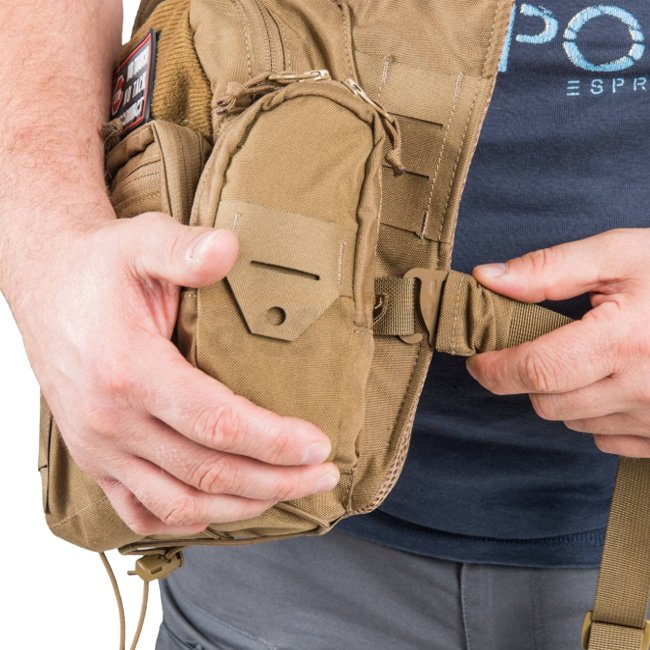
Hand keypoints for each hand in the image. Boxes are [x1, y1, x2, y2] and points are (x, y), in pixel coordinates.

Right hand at [14, 211, 338, 535]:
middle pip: (208, 472)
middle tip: (322, 475)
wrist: (46, 287)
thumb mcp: (140, 242)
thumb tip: (229, 248)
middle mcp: (112, 420)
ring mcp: (100, 447)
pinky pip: (139, 511)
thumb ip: (183, 249)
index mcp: (130, 370)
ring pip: (179, 503)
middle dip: (276, 481)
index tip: (318, 444)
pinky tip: (221, 508)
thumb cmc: (97, 268)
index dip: (275, 441)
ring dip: (241, 507)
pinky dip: (185, 519)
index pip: (218, 423)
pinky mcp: (94, 458)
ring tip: (287, 494)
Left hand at [466, 228, 649, 457]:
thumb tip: (488, 279)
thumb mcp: (621, 255)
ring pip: (572, 421)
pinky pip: (605, 439)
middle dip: (526, 376)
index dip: (494, 367)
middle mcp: (642, 388)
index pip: (535, 369)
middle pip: (546, 401)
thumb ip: (550, 268)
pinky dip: (594, 414)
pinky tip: (613, 382)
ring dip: (561, 393)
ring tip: (585, 357)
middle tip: (534, 346)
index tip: (478, 356)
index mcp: (624, 340)